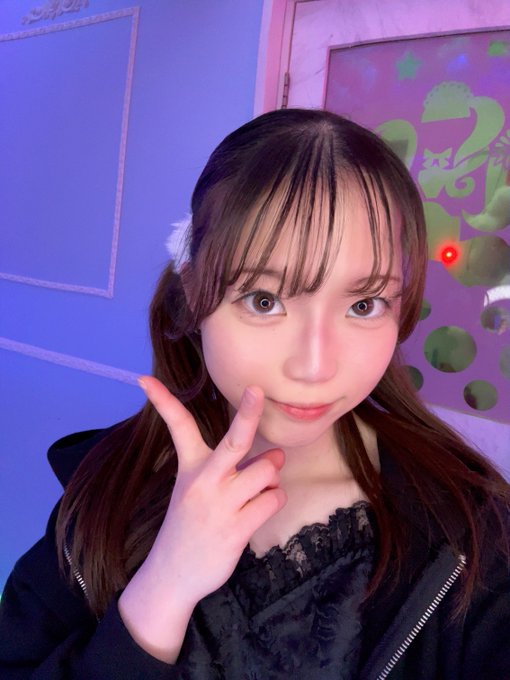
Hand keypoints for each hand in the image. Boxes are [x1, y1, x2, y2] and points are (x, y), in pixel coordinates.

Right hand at [137, 376, 286, 605]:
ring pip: (267, 471)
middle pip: (235, 441)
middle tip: (256, 391)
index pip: (178, 428)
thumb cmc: (189, 526)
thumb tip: (276, 455)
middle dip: (248, 413)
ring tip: (258, 489)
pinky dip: (273, 500)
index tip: (146, 379)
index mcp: (190, 468)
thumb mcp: (192, 489)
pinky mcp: (236, 529)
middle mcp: (204, 481)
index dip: (164, 401)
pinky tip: (257, 510)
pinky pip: (273, 499)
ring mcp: (221, 505)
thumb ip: (230, 469)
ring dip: (271, 477)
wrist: (172, 576)